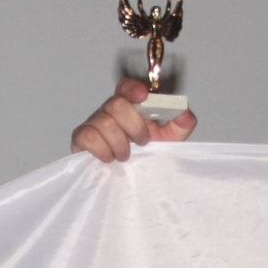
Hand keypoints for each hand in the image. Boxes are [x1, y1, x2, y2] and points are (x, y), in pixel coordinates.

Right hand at [72, 78, 197, 161]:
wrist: (129, 180)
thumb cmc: (146, 155)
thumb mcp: (169, 141)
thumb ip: (181, 125)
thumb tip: (185, 112)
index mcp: (130, 105)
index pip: (126, 86)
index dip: (132, 88)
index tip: (143, 97)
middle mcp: (110, 110)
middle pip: (116, 104)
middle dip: (133, 125)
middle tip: (142, 141)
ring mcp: (94, 123)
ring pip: (103, 122)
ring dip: (120, 143)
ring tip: (127, 156)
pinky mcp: (81, 139)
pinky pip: (87, 136)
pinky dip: (102, 149)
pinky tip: (109, 158)